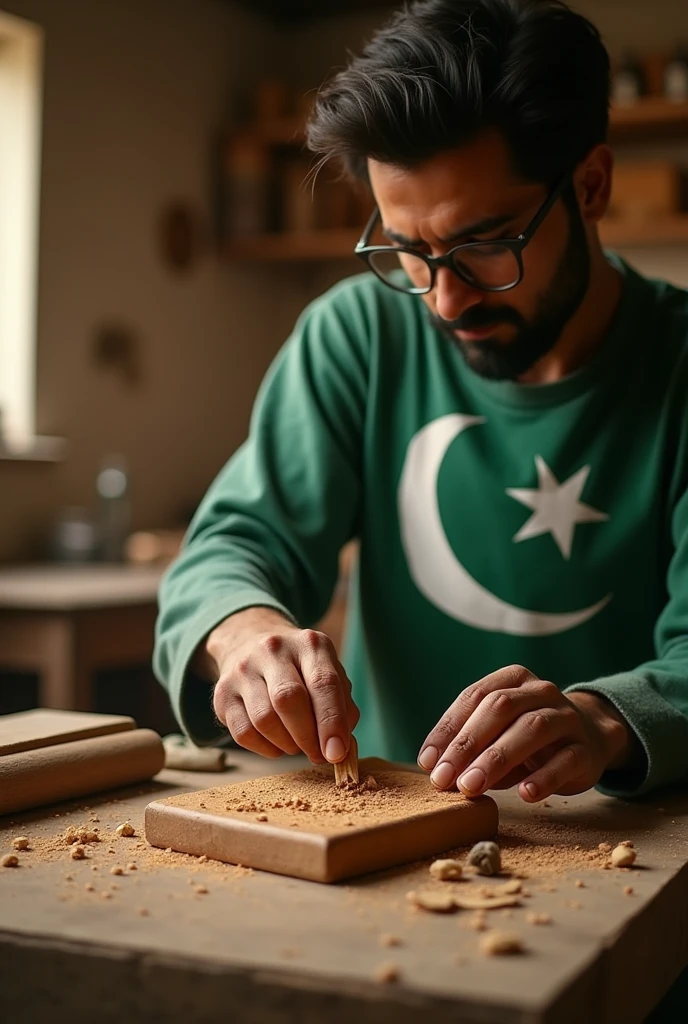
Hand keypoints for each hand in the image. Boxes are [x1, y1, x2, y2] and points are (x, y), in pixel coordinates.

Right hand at [207, 607, 358, 764]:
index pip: (323, 682)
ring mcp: (243, 670)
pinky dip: (266, 749)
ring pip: (264, 719)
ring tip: (298, 745)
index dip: (332, 722)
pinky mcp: (222, 693)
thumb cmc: (301, 669)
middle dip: (307, 737)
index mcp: (309, 644)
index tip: (337, 753)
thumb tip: (340, 747)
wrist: (251, 644)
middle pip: (288, 699)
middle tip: (318, 755)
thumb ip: (343, 708)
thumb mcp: (329, 674)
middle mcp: (273, 650)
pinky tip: (277, 744)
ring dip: (287, 744)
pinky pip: (243, 733)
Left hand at [417, 665, 635, 801]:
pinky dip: (544, 777)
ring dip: (497, 759)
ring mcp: (567, 718)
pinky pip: (566, 761)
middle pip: (501, 708)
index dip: (448, 728)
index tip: (428, 762)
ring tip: (472, 786)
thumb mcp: (498, 732)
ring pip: (532, 729)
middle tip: (444, 778)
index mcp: (513, 679)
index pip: (474, 697)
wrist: (590, 738)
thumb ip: (471, 747)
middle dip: (468, 744)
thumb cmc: (528, 736)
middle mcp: (541, 691)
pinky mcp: (586, 749)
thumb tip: (439, 771)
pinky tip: (524, 793)